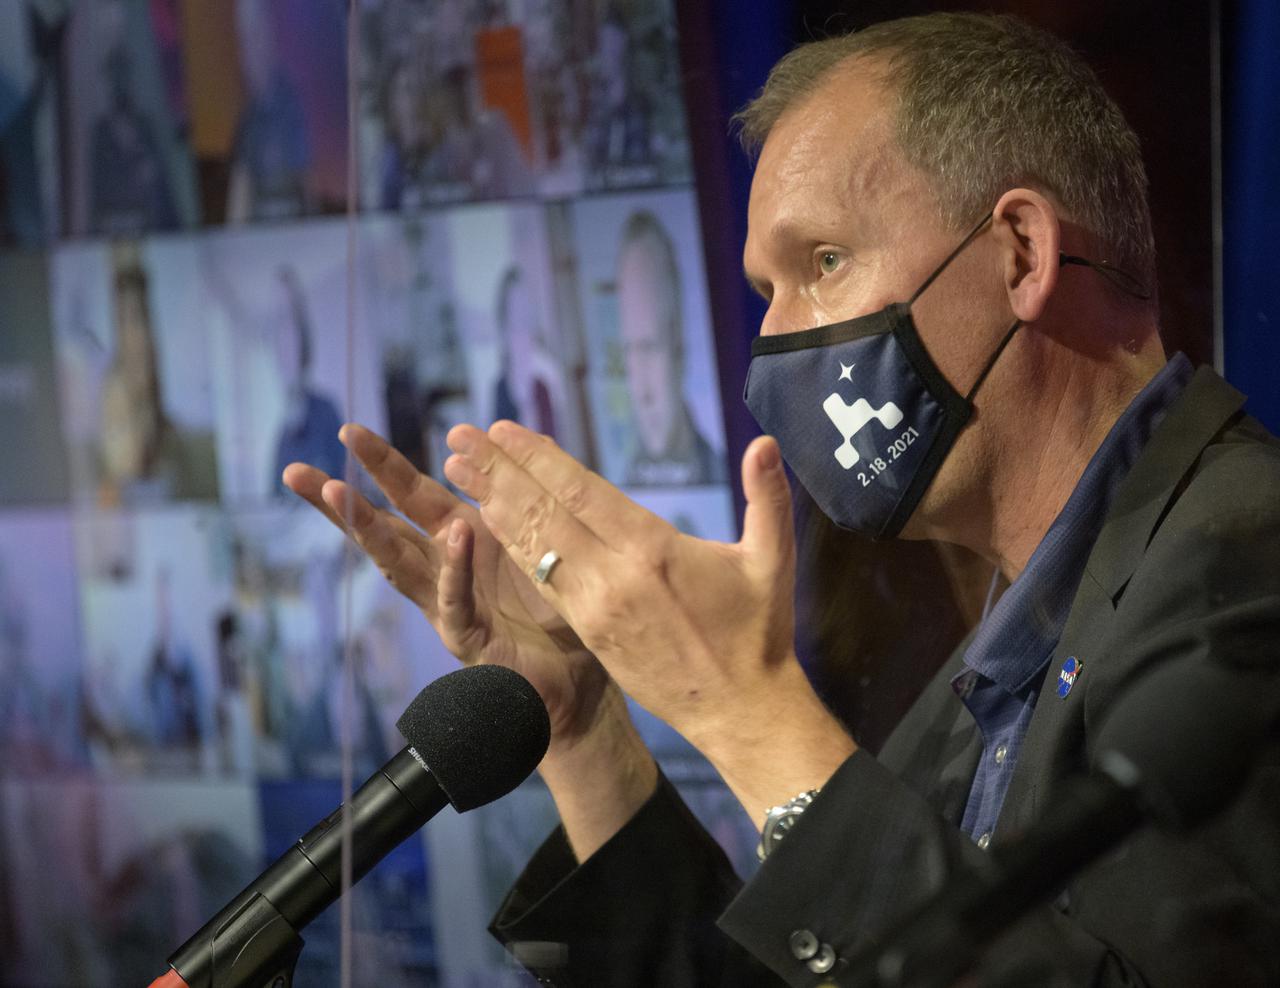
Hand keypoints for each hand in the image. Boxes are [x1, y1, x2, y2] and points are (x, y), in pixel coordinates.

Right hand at [281, 425, 613, 754]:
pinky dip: (454, 568)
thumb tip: (508, 437)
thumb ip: (519, 494)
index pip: (409, 496)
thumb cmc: (555, 611)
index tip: (347, 431)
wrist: (577, 681)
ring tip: (339, 492)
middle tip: (296, 472)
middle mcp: (443, 572)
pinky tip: (453, 537)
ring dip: (369, 528)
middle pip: (383, 528)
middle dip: (341, 500)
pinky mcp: (470, 639)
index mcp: (460, 540)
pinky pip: (458, 599)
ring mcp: (449, 608)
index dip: (381, 465)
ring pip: (400, 563)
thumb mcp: (539, 538)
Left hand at [443, 421, 855, 819]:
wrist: (738, 710)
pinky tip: (490, 524)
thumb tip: (767, 443)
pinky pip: (543, 579)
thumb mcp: (772, 562)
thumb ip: (768, 499)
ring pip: (533, 546)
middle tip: (459, 438)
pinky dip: (514, 547)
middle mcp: (613, 576)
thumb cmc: (758, 633)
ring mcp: (595, 607)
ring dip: (493, 506)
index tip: (504, 430)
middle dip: (498, 472)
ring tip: (457, 472)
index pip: (580, 491)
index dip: (538, 458)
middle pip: (543, 512)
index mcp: (652, 550)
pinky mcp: (589, 631)